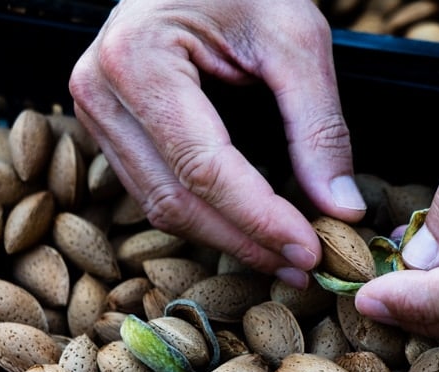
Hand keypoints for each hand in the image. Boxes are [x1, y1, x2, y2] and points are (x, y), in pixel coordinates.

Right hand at [69, 0, 365, 288]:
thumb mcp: (296, 39)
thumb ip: (318, 127)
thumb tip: (340, 209)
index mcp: (138, 60)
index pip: (204, 168)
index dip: (259, 220)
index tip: (310, 249)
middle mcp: (100, 91)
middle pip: (176, 200)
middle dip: (246, 242)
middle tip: (304, 266)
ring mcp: (99, 113)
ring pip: (162, 207)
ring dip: (228, 239)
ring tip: (285, 256)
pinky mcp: (113, 128)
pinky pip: (157, 191)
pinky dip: (207, 218)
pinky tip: (251, 230)